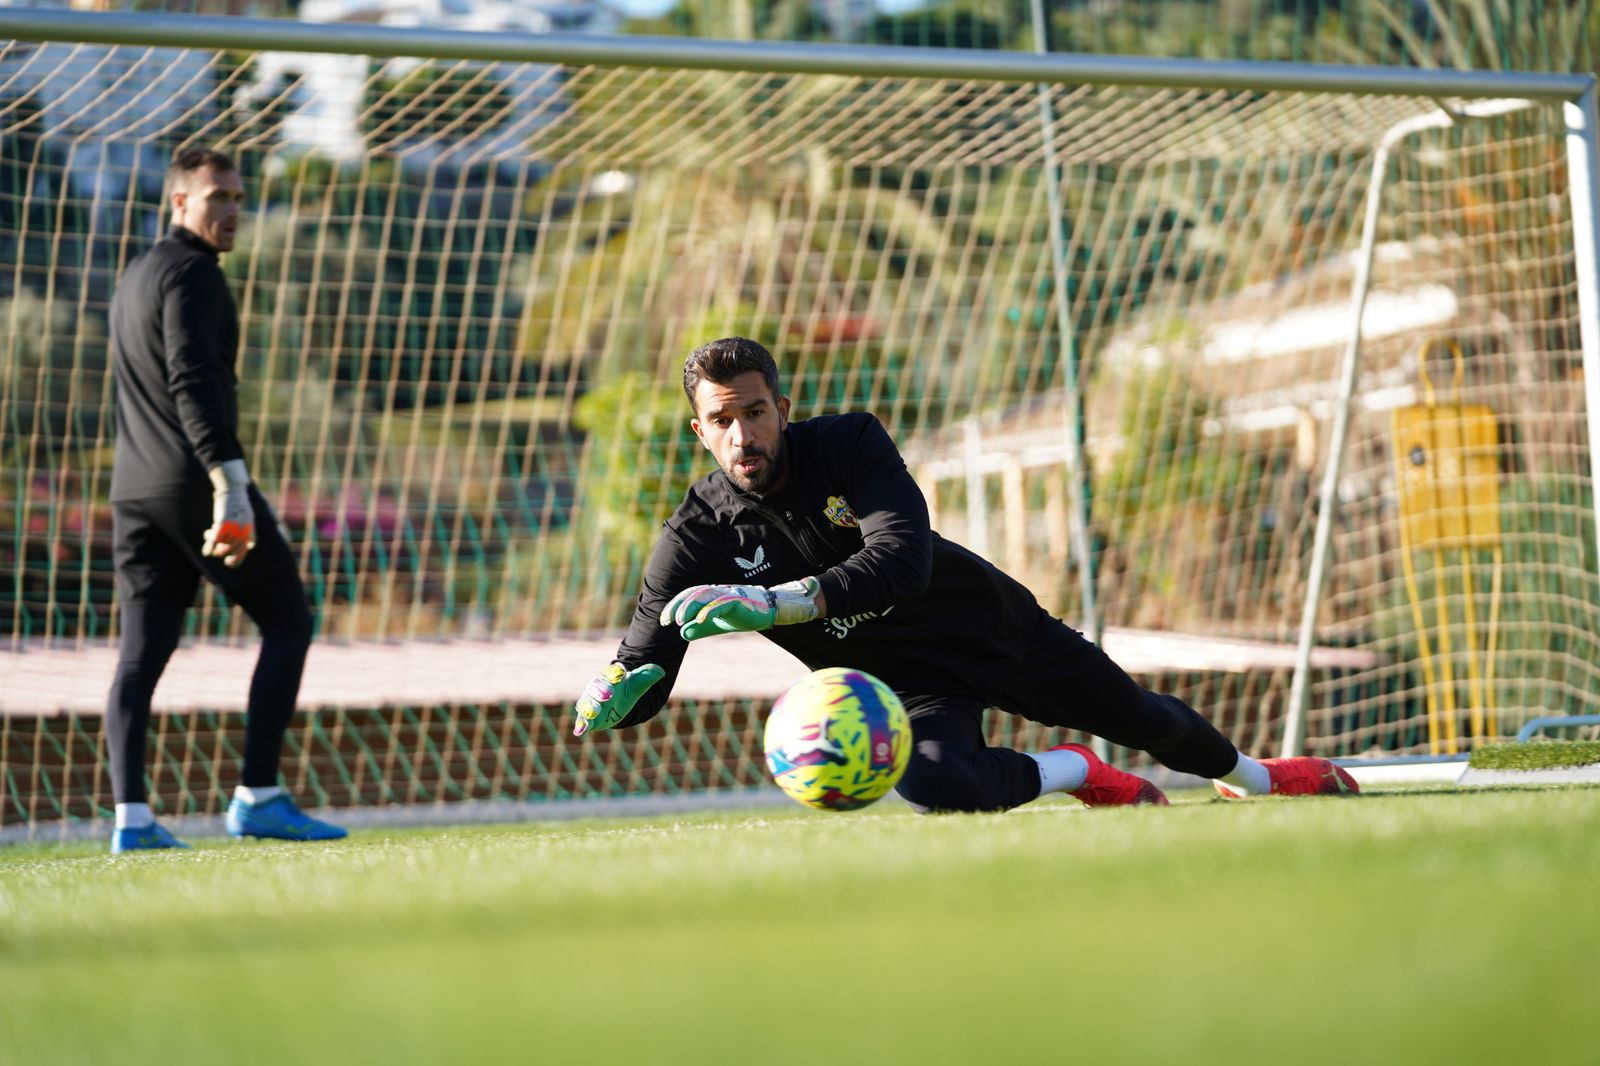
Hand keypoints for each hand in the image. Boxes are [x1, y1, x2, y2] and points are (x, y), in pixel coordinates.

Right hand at [201, 459, 254, 567]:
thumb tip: (251, 546)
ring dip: (213, 542)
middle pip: (231, 550)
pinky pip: (215, 539)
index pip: (245, 550)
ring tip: (208, 534)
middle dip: (225, 555)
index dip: (238, 559)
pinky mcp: (223, 523)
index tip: (230, 562)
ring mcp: (233, 528)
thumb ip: (251, 533)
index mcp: (250, 531)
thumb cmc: (240, 504)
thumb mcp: (250, 519)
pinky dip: (209, 546)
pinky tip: (206, 552)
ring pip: (221, 545)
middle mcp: (243, 531)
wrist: (233, 490)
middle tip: (220, 556)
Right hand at [573, 661, 664, 736]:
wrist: (616, 700)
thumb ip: (648, 677)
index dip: (615, 674)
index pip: (611, 674)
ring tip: (592, 713)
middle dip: (601, 691)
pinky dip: (580, 725)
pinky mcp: (588, 718)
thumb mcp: (638, 684)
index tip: (621, 673)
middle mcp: (597, 689)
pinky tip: (579, 731)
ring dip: (589, 708)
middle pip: (597, 688)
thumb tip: (661, 672)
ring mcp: (590, 703)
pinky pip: (582, 721)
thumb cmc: (625, 690)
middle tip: (608, 694)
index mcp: (609, 678)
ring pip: (587, 704)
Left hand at [660, 577, 819, 640]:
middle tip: (667, 621)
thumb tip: (682, 633)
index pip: (688, 597)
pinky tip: (701, 620)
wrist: (768, 612)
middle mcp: (717, 591)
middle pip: (693, 594)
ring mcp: (728, 594)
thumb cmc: (742, 616)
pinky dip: (710, 611)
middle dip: (678, 606)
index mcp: (711, 595)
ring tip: (680, 621)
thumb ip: (700, 629)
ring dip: (690, 607)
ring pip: (705, 596)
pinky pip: (722, 604)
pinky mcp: (739, 600)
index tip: (664, 621)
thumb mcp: (717, 625)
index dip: (674, 606)